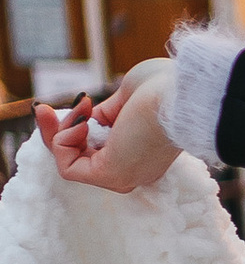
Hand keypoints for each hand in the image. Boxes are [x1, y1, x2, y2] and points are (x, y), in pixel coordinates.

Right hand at [35, 75, 179, 193]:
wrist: (183, 92)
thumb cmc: (165, 87)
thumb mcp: (128, 96)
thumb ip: (106, 111)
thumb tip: (87, 115)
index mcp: (141, 153)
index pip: (96, 151)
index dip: (74, 128)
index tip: (75, 102)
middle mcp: (132, 171)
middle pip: (78, 160)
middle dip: (56, 132)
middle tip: (42, 107)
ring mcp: (122, 176)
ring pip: (70, 163)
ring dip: (62, 130)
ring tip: (82, 106)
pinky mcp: (112, 175)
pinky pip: (69, 167)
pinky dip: (64, 140)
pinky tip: (82, 119)